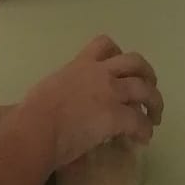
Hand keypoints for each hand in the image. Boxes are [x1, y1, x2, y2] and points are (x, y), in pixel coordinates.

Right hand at [44, 36, 163, 168]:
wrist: (36, 129)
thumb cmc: (31, 115)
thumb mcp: (45, 93)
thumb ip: (56, 95)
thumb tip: (48, 110)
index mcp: (80, 65)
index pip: (104, 44)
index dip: (118, 53)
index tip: (121, 68)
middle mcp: (99, 73)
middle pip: (135, 61)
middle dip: (147, 74)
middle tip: (149, 89)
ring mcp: (110, 92)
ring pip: (144, 89)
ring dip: (154, 102)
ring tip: (154, 118)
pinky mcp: (116, 115)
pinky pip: (139, 121)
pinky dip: (144, 130)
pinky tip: (144, 139)